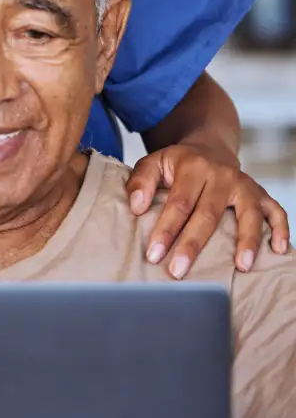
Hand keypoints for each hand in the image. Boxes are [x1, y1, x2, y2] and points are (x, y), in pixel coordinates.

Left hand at [127, 143, 289, 278]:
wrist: (209, 146)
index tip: (154, 254)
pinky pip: (276, 210)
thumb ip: (141, 181)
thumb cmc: (178, 164)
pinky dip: (281, 229)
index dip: (166, 230)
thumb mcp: (154, 162)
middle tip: (178, 271)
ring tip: (240, 267)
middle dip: (192, 244)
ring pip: (249, 213)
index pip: (179, 203)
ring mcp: (244, 184)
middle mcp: (221, 174)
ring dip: (247, 241)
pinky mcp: (260, 193)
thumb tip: (136, 207)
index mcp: (193, 166)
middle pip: (208, 213)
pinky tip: (278, 250)